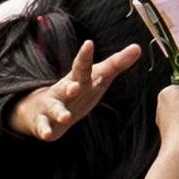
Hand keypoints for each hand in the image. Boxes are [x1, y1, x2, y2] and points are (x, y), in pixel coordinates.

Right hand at [9, 40, 141, 140]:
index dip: (86, 56)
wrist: (41, 108)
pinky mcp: (44, 122)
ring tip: (65, 117)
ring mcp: (53, 105)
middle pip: (69, 84)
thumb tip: (137, 47)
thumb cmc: (76, 90)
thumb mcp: (96, 77)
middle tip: (76, 87)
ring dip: (60, 112)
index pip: (84, 66)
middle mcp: (65, 89)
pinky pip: (44, 126)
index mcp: (78, 78)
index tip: (88, 43)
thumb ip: (116, 64)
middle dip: (71, 85)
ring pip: (56, 107)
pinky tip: (46, 135)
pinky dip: (44, 130)